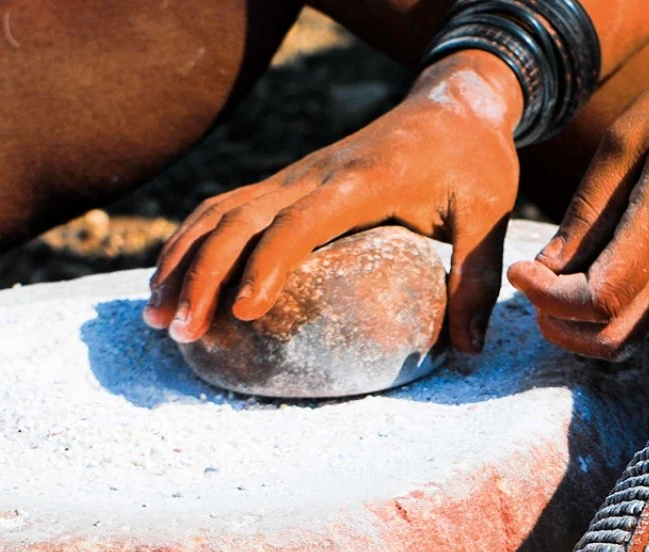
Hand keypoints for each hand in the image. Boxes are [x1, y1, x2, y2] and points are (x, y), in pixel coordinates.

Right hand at [145, 51, 522, 354]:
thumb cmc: (474, 164)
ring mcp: (294, 174)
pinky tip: (170, 282)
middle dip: (202, 275)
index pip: (299, 223)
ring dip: (183, 261)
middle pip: (240, 220)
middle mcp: (315, 174)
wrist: (453, 104)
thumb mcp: (489, 217)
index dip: (267, 264)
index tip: (243, 311)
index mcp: (362, 182)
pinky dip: (191, 242)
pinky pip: (225, 207)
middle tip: (183, 332)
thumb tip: (468, 350)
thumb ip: (475, 280)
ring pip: (220, 212)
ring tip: (158, 319)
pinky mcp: (286, 181)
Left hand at [507, 58, 648, 359]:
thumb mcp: (624, 142)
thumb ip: (585, 213)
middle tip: (535, 286)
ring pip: (631, 337)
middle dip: (560, 326)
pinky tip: (596, 269)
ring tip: (558, 281)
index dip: (547, 297)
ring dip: (584, 325)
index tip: (521, 270)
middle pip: (612, 342)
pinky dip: (612, 311)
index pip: (596, 302)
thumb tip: (548, 268)